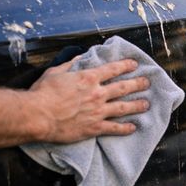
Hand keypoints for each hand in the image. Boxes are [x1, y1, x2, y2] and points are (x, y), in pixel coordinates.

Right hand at [27, 57, 149, 142]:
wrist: (37, 116)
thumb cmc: (42, 93)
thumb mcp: (55, 72)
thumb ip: (71, 64)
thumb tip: (81, 57)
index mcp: (88, 78)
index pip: (113, 69)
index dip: (125, 66)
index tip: (134, 64)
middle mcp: (97, 93)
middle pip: (123, 87)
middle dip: (137, 84)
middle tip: (147, 83)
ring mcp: (98, 111)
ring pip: (123, 107)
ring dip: (137, 105)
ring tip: (146, 104)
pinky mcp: (94, 127)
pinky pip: (114, 128)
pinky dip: (125, 128)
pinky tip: (133, 127)